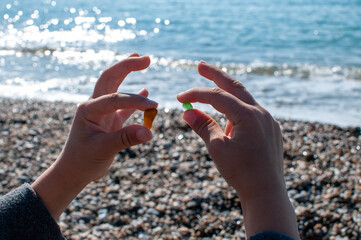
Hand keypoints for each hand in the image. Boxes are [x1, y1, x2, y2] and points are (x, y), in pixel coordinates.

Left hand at [32, 53, 157, 218]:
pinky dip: (134, 99)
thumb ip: (125, 139)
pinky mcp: (109, 121)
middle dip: (127, 66)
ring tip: (142, 61)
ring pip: (116, 88)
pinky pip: (123, 106)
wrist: (73, 172)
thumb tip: (149, 132)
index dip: (135, 101)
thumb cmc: (83, 161)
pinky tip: (145, 90)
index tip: (154, 106)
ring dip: (128, 73)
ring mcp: (102, 113)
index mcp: (89, 110)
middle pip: (110, 78)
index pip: (115, 98)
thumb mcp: (102, 150)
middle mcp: (94, 106)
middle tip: (145, 58)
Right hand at [177, 61, 298, 238]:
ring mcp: (269, 121)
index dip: (196, 95)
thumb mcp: (217, 148)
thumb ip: (202, 126)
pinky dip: (236, 112)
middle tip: (200, 65)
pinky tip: (229, 125)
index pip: (217, 96)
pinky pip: (251, 114)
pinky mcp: (271, 130)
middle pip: (235, 87)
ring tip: (209, 108)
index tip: (179, 98)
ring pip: (244, 100)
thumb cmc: (241, 172)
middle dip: (216, 75)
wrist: (267, 194)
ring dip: (225, 98)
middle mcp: (261, 113)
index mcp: (248, 115)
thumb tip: (186, 111)